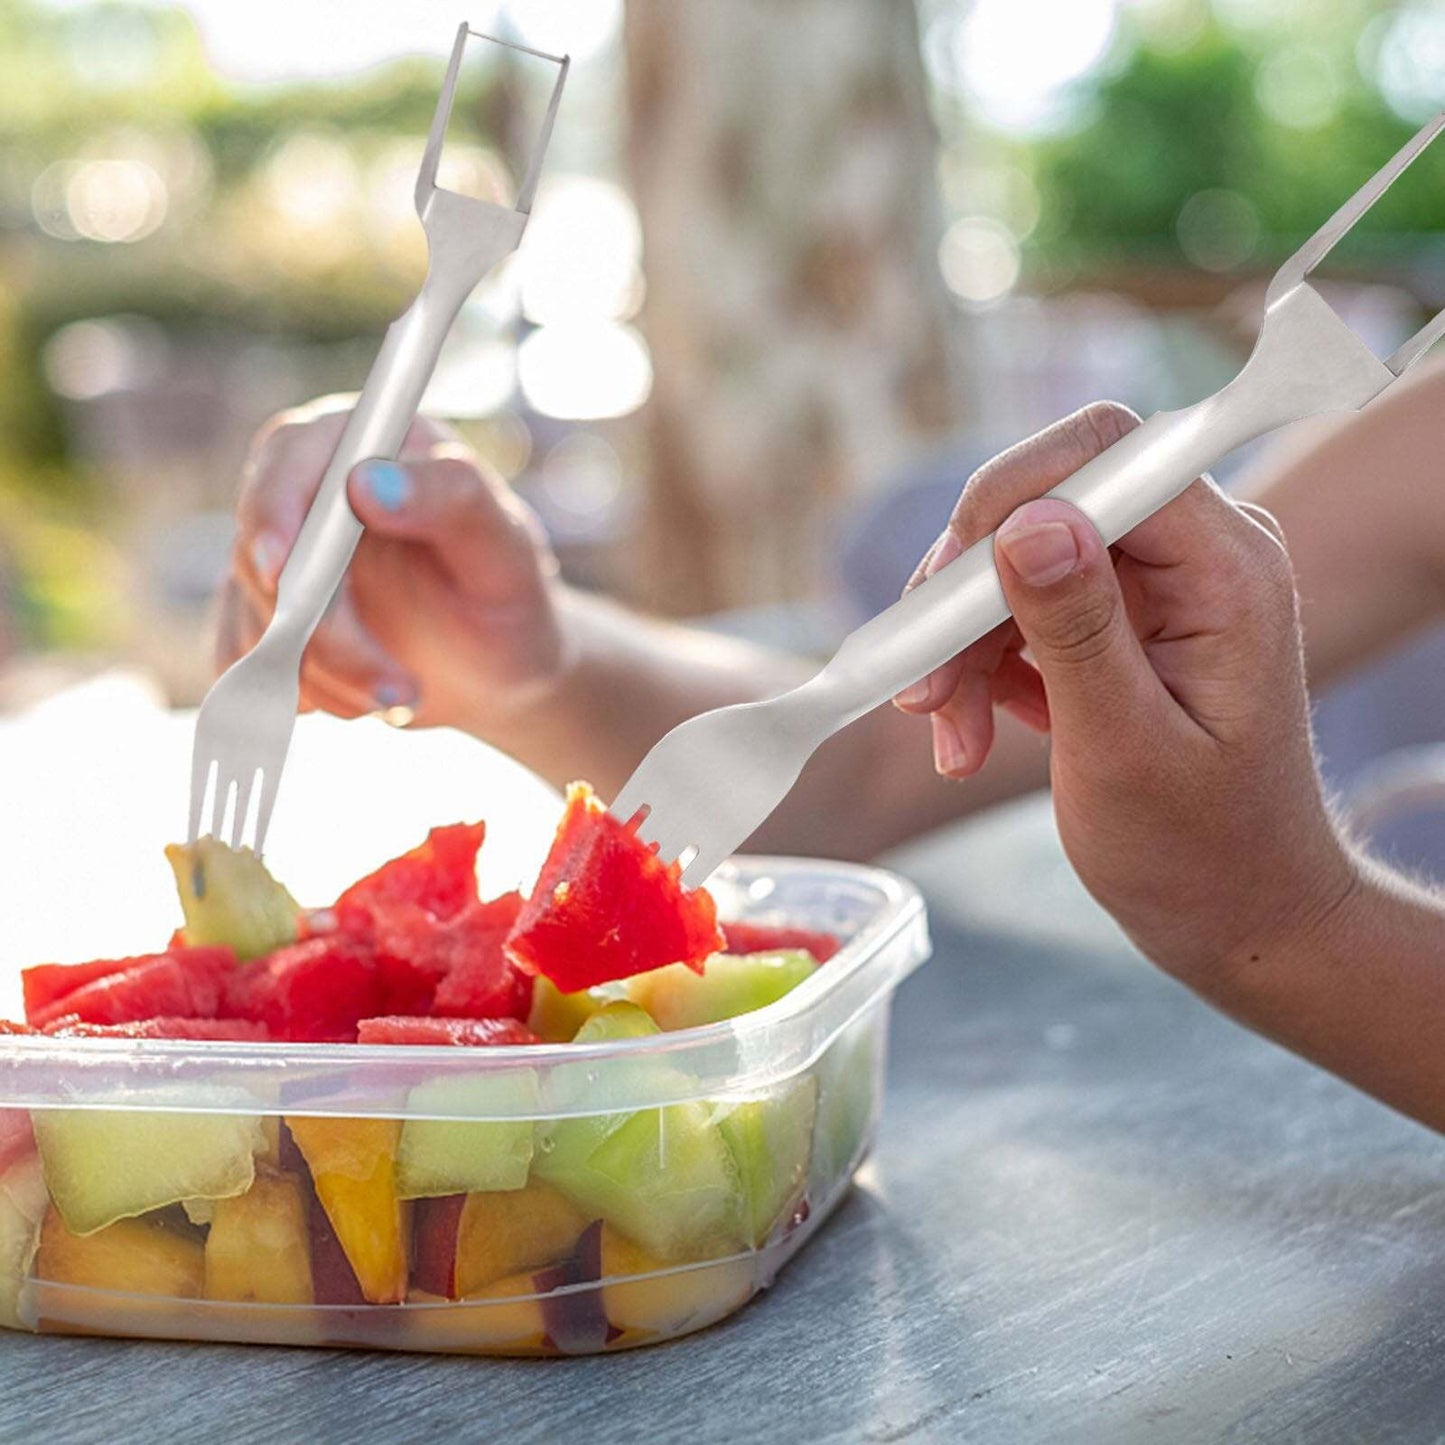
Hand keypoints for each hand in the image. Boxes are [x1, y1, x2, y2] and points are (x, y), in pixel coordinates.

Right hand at [220, 399, 567, 732]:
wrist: (498, 664)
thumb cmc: (509, 595)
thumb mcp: (504, 549)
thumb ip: (453, 500)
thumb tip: (368, 481)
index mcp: (366, 444)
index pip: (291, 457)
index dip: (275, 513)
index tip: (281, 574)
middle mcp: (309, 489)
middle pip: (264, 553)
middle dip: (323, 635)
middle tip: (398, 691)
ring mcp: (278, 554)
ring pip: (254, 617)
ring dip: (322, 676)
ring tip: (401, 695)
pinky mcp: (261, 613)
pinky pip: (240, 658)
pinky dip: (298, 693)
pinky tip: (359, 699)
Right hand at [895, 402, 1360, 979]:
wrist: (1233, 911)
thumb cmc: (1198, 851)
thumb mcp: (1125, 748)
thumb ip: (1078, 631)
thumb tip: (1023, 525)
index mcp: (1226, 569)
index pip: (1108, 454)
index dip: (1010, 495)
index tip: (944, 591)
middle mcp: (1194, 556)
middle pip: (1045, 502)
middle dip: (968, 591)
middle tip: (923, 684)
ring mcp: (1152, 587)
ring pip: (1016, 560)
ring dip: (961, 646)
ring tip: (951, 738)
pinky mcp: (1114, 622)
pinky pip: (1018, 608)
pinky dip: (977, 669)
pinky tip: (968, 737)